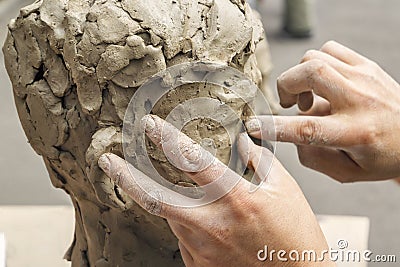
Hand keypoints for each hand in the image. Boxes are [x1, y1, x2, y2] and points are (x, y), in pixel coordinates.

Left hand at [98, 115, 332, 266]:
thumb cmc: (296, 237)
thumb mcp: (285, 191)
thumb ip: (260, 162)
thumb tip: (244, 141)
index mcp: (235, 200)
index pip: (193, 161)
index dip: (168, 138)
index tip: (150, 125)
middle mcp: (211, 225)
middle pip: (155, 198)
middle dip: (126, 177)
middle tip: (107, 160)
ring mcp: (201, 249)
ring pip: (171, 215)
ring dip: (168, 199)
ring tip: (183, 193)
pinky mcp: (199, 265)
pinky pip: (183, 236)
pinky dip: (186, 222)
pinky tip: (204, 222)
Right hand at [246, 40, 399, 181]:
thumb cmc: (381, 156)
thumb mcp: (347, 172)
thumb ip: (312, 158)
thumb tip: (290, 135)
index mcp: (355, 133)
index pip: (307, 128)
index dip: (275, 127)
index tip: (254, 126)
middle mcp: (360, 101)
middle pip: (310, 74)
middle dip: (286, 86)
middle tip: (289, 104)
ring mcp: (364, 77)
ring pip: (315, 59)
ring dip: (300, 77)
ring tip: (308, 97)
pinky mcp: (366, 65)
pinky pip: (329, 50)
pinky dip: (316, 64)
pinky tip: (322, 83)